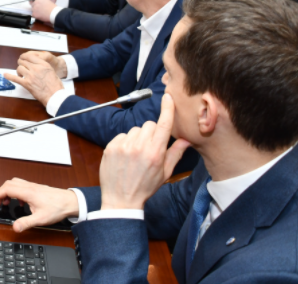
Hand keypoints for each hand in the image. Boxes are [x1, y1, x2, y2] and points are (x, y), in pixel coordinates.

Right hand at [0, 178, 78, 232]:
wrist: (70, 202)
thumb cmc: (57, 208)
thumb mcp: (40, 219)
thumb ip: (26, 223)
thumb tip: (15, 227)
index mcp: (28, 192)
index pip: (7, 189)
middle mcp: (29, 187)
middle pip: (9, 184)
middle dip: (0, 192)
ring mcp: (33, 186)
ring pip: (15, 183)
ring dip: (8, 191)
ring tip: (6, 202)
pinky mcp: (37, 188)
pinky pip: (22, 185)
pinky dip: (16, 191)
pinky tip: (21, 202)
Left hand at [3, 52, 65, 104]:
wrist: (55, 95)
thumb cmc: (55, 86)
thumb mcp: (51, 71)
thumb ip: (43, 66)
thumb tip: (36, 65)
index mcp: (43, 64)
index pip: (30, 56)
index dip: (24, 57)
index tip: (23, 58)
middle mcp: (36, 68)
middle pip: (23, 62)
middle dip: (21, 64)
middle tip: (21, 66)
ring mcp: (30, 76)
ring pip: (19, 68)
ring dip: (19, 71)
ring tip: (21, 74)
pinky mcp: (26, 84)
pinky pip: (15, 78)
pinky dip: (9, 76)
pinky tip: (5, 75)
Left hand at [29, 0, 56, 22]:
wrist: (53, 13)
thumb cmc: (52, 7)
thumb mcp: (46, 0)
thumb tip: (36, 0)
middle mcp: (36, 3)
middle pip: (31, 3)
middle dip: (34, 4)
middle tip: (39, 7)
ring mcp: (34, 8)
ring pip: (32, 8)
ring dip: (35, 10)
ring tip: (41, 11)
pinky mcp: (34, 14)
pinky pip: (33, 14)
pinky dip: (36, 14)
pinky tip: (41, 14)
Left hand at [98, 94, 190, 209]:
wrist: (121, 199)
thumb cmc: (144, 187)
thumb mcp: (165, 173)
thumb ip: (175, 153)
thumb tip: (186, 139)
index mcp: (155, 153)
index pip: (164, 124)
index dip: (167, 109)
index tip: (168, 97)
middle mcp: (139, 147)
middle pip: (149, 125)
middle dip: (152, 132)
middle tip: (150, 147)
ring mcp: (123, 146)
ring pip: (135, 129)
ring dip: (137, 138)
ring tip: (136, 154)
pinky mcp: (111, 147)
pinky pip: (122, 135)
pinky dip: (125, 142)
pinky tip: (125, 155)